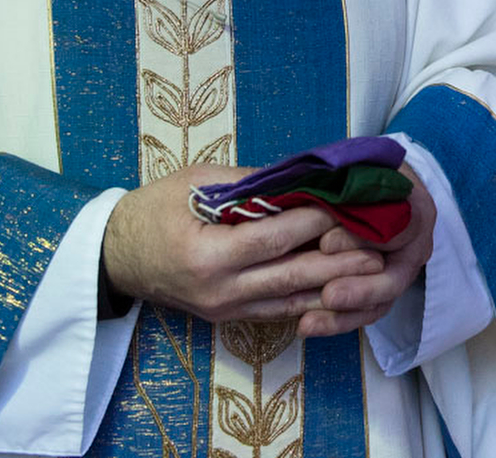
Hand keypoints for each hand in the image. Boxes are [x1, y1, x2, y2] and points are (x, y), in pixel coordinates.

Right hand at [102, 165, 384, 322]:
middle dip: (339, 260)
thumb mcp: (195, 182)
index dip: (313, 222)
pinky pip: (278, 311)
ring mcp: (226, 310)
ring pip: (291, 301)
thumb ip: (248, 183)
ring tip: (373, 269)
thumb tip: (299, 177)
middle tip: (379, 244)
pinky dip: (310, 299)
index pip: (273, 239)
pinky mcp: (230, 318)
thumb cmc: (152, 210)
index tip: (347, 203)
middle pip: (291, 277)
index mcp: (206, 256)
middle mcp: (220, 291)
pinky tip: (340, 288)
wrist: (117, 256)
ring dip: (334, 285)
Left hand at [297, 164, 435, 337]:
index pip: (397, 228)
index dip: (360, 238)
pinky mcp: (381, 290)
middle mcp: (414, 246)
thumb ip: (342, 186)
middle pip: (393, 277)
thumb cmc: (365, 173)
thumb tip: (310, 200)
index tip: (324, 244)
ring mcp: (400, 271)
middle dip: (359, 290)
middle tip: (327, 295)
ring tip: (307, 324)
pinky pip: (364, 314)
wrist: (378, 185)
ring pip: (379, 303)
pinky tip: (305, 326)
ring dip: (343, 316)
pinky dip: (336, 322)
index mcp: (414, 209)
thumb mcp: (358, 169)